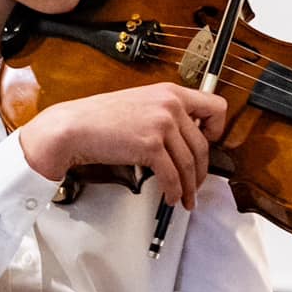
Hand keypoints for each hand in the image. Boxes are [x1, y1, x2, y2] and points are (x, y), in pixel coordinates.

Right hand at [19, 84, 227, 210]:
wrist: (74, 127)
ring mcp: (161, 125)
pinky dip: (174, 191)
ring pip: (190, 164)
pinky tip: (170, 197)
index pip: (215, 106)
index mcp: (171, 92)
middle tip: (197, 184)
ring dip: (190, 187)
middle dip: (202, 171)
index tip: (210, 143)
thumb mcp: (142, 103)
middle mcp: (171, 105)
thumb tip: (185, 137)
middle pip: (203, 145)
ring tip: (185, 198)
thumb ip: (166, 113)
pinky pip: (172, 176)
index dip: (217, 129)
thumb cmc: (101, 118)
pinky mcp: (150, 146)